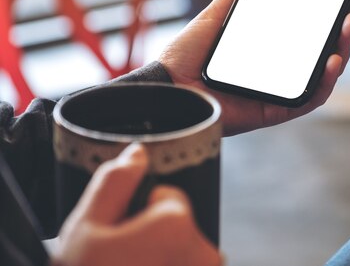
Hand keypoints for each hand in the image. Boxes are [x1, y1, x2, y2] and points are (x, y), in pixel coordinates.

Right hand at [51, 143, 221, 265]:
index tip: (120, 240)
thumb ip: (114, 183)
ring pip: (185, 255)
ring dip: (164, 262)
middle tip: (123, 264)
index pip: (167, 198)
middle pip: (180, 228)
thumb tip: (137, 153)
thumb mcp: (85, 228)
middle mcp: (206, 251)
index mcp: (176, 222)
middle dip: (154, 241)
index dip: (138, 215)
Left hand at [159, 0, 349, 135]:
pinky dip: (325, 81)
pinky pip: (310, 98)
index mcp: (273, 44)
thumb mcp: (216, 14)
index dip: (337, 4)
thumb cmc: (188, 55)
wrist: (167, 89)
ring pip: (325, 70)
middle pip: (326, 44)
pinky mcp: (278, 110)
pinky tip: (332, 60)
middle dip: (349, 20)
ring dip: (344, 46)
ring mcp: (283, 88)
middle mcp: (283, 66)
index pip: (313, 23)